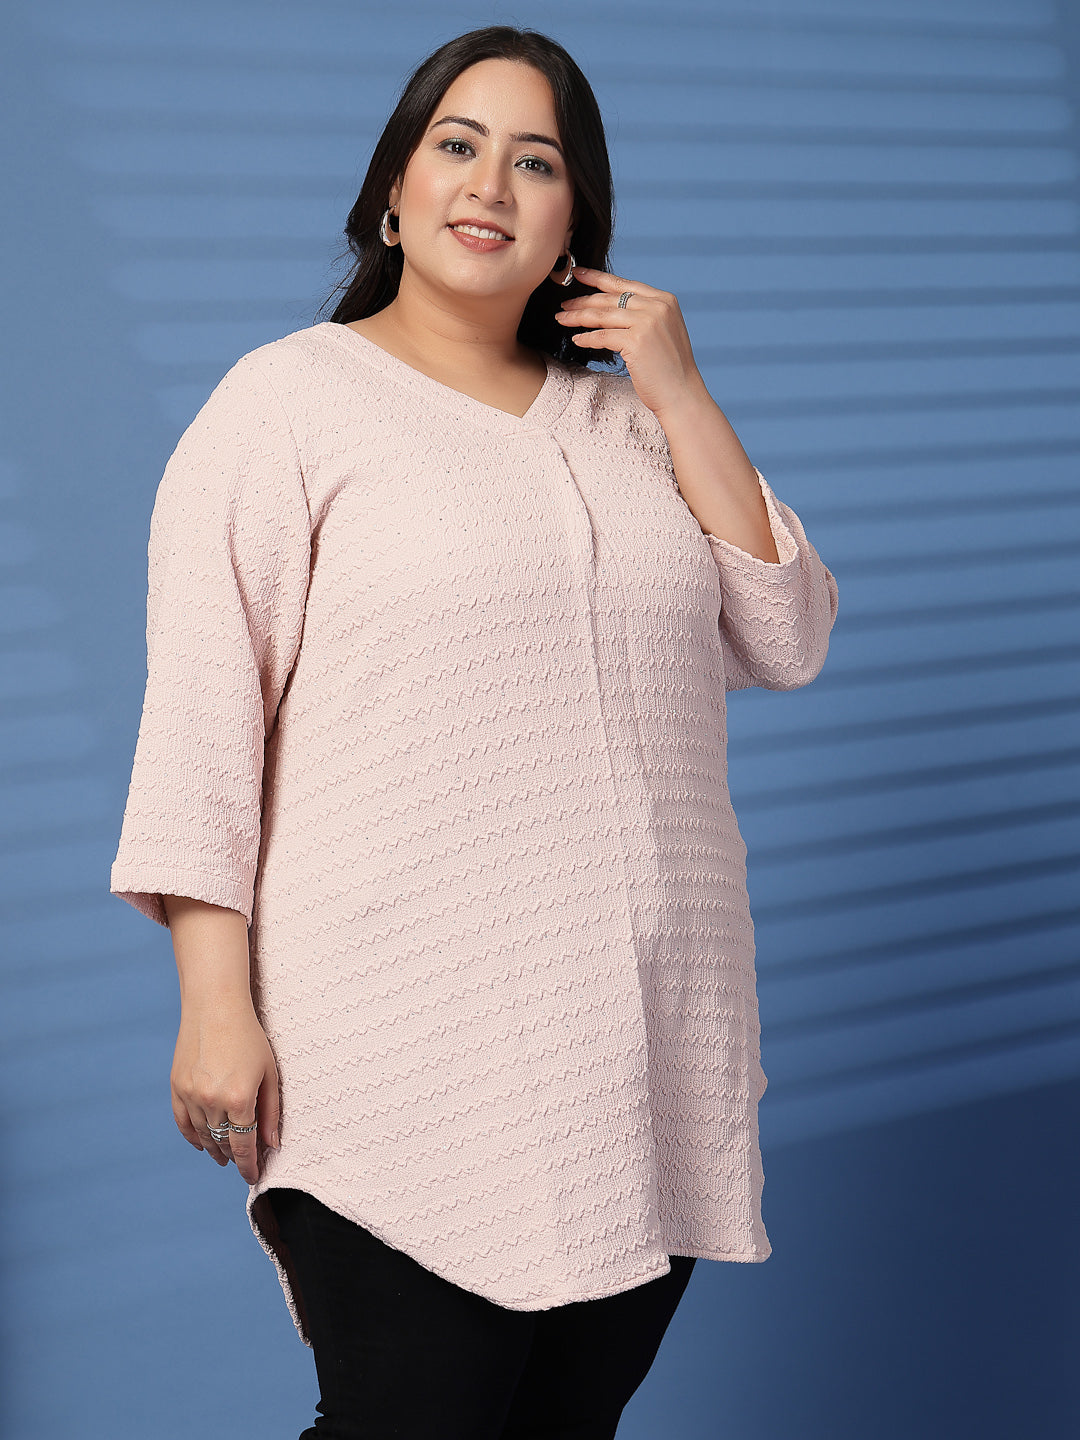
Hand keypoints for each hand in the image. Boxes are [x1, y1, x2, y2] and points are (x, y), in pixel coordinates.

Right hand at [171, 1000, 280, 1184]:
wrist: (215, 1006)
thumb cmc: (249, 1036)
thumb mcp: (269, 1072)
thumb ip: (271, 1111)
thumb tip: (272, 1145)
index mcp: (240, 1098)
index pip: (244, 1146)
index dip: (250, 1166)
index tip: (254, 1177)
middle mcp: (212, 1100)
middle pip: (223, 1143)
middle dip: (234, 1158)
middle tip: (243, 1165)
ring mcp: (191, 1095)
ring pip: (203, 1135)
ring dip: (215, 1149)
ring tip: (225, 1157)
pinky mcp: (176, 1087)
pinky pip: (183, 1123)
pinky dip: (193, 1137)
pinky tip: (203, 1144)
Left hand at [555, 265, 709, 418]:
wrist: (682, 394)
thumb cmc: (669, 370)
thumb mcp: (662, 332)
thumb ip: (645, 315)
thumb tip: (615, 307)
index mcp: (664, 300)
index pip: (624, 284)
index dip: (597, 277)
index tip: (577, 273)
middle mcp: (656, 306)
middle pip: (610, 299)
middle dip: (583, 301)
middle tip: (564, 305)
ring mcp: (647, 322)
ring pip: (602, 315)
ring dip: (578, 317)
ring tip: (561, 319)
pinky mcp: (636, 340)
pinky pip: (602, 336)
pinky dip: (587, 338)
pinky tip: (576, 340)